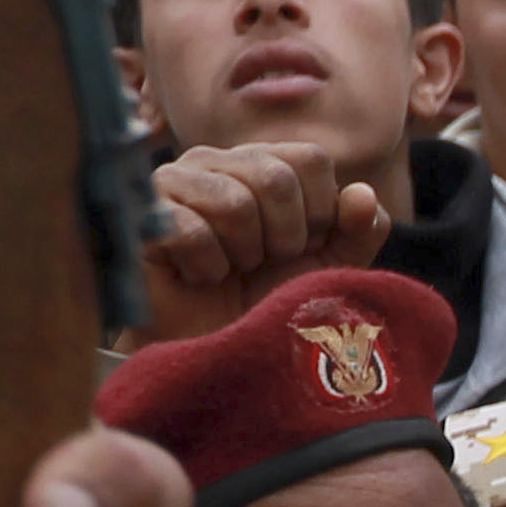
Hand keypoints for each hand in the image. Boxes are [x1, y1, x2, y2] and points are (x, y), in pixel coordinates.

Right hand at [139, 138, 392, 342]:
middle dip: (283, 237)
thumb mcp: (327, 268)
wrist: (209, 348)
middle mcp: (215, 161)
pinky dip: (206, 268)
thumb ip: (356, 231)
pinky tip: (196, 276)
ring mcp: (173, 181)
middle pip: (275, 177)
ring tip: (228, 269)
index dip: (320, 213)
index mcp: (261, 162)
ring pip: (234, 202)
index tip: (300, 247)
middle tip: (261, 263)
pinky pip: (192, 231)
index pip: (310, 159)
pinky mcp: (143, 214)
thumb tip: (362, 194)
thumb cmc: (264, 301)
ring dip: (242, 254)